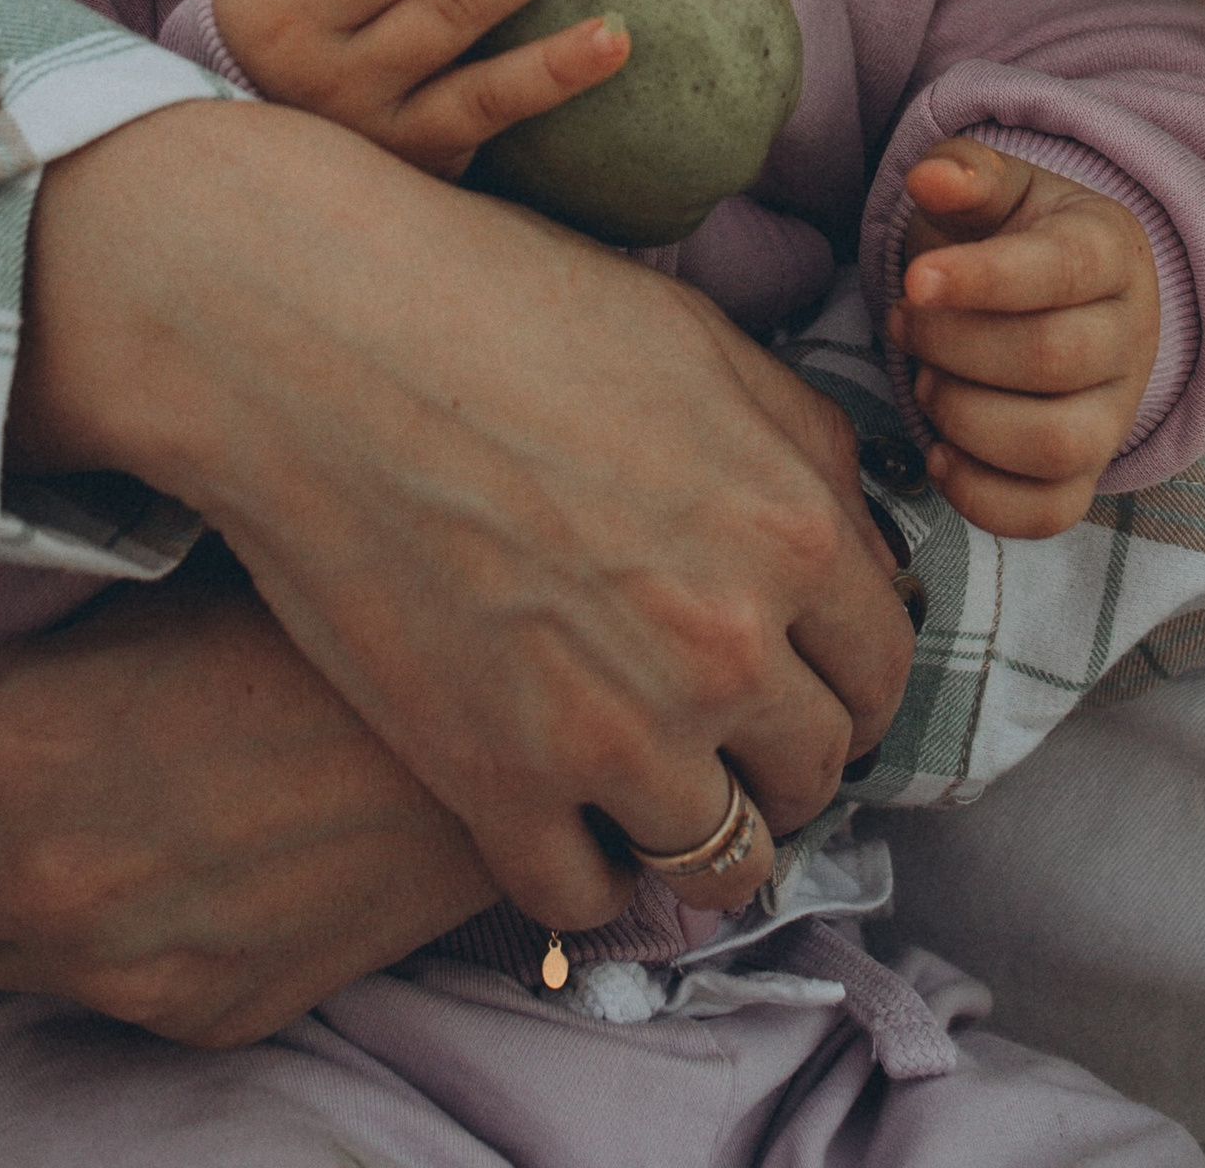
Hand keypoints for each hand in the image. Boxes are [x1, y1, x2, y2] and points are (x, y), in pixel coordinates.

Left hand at [0, 556, 495, 1045]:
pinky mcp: (189, 1015)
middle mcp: (38, 873)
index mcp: (17, 738)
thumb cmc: (338, 610)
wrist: (505, 734)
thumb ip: (37, 612)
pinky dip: (44, 934)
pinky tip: (66, 879)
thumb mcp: (162, 572)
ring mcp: (114, 965)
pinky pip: (68, 986)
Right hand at [9, 100, 912, 929]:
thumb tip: (864, 548)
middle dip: (788, 757)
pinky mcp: (498, 788)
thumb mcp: (700, 344)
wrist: (320, 339)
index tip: (815, 681)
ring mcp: (616, 734)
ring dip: (708, 834)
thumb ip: (804, 454)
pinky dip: (591, 877)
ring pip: (724, 861)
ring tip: (667, 801)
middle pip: (816, 768)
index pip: (884, 664)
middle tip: (740, 740)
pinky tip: (573, 829)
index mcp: (791, 529)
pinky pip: (586, 898)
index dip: (852, 676)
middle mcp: (727, 648)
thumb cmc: (507, 306)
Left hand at [891, 137, 1161, 535]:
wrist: (1060, 296)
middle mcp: (1130, 339)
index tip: (914, 282)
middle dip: (956, 345)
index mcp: (1111, 252)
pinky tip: (940, 454)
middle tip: (905, 324)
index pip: (1061, 271)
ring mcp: (1114, 417)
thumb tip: (930, 177)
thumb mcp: (998, 189)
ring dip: (967, 419)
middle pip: (1053, 359)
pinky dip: (984, 497)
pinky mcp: (1087, 477)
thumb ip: (967, 172)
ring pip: (1057, 445)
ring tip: (925, 384)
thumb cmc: (1016, 235)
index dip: (983, 280)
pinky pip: (1051, 513)